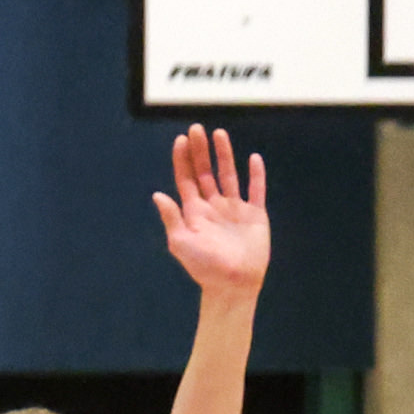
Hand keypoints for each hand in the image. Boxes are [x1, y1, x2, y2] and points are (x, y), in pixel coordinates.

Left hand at [152, 124, 270, 298]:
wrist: (233, 284)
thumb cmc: (204, 268)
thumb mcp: (182, 243)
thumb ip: (171, 218)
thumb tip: (157, 195)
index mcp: (194, 212)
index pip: (186, 180)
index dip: (182, 160)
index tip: (180, 140)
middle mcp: (213, 206)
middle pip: (205, 172)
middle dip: (200, 150)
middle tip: (197, 128)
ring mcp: (234, 209)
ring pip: (228, 175)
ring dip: (224, 155)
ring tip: (219, 134)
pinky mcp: (255, 215)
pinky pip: (256, 190)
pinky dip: (256, 174)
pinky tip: (253, 158)